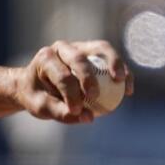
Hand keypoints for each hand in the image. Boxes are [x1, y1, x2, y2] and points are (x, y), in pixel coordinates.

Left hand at [16, 40, 132, 123]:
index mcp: (45, 58)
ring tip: (122, 81)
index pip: (61, 75)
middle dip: (88, 77)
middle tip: (94, 96)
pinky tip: (129, 89)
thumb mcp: (41, 107)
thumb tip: (89, 118)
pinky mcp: (93, 51)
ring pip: (101, 48)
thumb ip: (62, 113)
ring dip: (114, 63)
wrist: (36, 84)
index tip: (76, 111)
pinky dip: (122, 70)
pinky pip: (111, 57)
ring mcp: (79, 46)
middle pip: (79, 58)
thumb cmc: (38, 96)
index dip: (70, 94)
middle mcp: (61, 48)